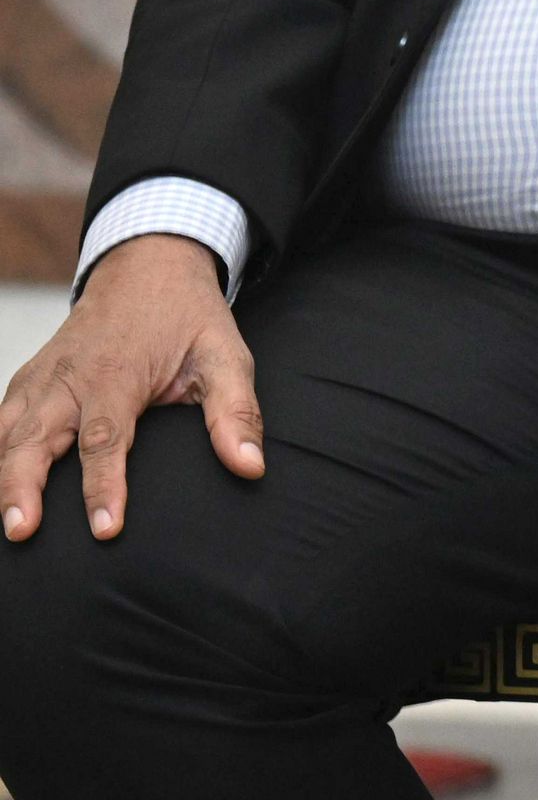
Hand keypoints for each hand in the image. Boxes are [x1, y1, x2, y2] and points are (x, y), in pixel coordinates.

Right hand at [0, 236, 258, 541]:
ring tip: (2, 524)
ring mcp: (40, 379)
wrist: (147, 268)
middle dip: (22, 488)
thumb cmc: (188, 318)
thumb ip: (235, 413)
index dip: (103, 486)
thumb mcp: (225, 356)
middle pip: (35, 439)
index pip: (105, 439)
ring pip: (5, 433)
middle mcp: (68, 379)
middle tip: (21, 532)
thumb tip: (251, 467)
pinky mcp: (27, 382)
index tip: (105, 529)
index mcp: (116, 374)